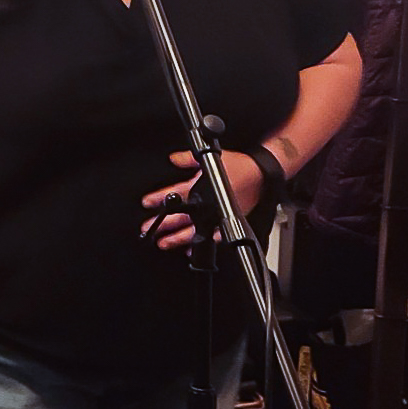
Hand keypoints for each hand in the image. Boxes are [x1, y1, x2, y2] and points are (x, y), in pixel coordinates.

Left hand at [140, 150, 265, 249]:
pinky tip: (189, 251)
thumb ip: (188, 159)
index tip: (147, 203)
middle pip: (181, 217)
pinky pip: (212, 238)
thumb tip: (174, 158)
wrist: (261, 175)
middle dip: (163, 224)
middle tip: (148, 229)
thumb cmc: (239, 167)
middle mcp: (207, 204)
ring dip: (177, 238)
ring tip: (163, 243)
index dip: (159, 198)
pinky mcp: (226, 222)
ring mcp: (217, 215)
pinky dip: (200, 244)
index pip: (175, 193)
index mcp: (201, 187)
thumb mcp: (212, 158)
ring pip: (193, 230)